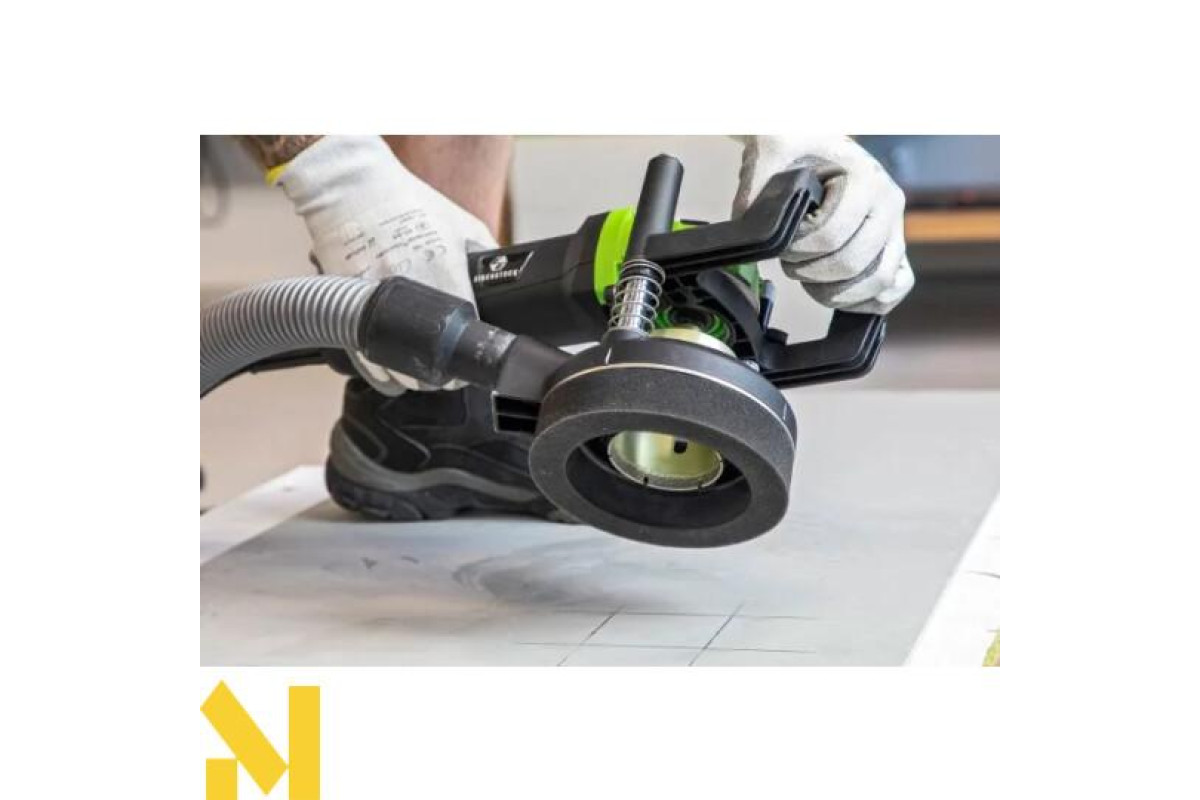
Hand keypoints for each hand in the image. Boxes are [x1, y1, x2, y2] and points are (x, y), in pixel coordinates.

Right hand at [275, 135, 496, 391]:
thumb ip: (484, 252)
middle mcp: (409, 283)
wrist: (350, 187)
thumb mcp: (461, 222)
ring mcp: (374, 295)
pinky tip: (389, 371)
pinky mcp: (348, 300)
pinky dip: (377, 369)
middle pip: (428, 354)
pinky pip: (363, 351)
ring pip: (393, 362)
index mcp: (442, 265)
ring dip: (409, 377)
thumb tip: (504, 277)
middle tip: (448, 376)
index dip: (471, 351)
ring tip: (420, 377)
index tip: (472, 361)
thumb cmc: (406, 201)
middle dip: (441, 374)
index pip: (465, 326)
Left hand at [733, 135, 913, 313]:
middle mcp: (889, 203)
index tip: (782, 244)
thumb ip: (758, 185)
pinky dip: (867, 301)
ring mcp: (896, 229)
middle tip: (791, 262)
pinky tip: (836, 293)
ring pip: (878, 282)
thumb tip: (748, 226)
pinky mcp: (895, 249)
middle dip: (811, 272)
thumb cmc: (799, 147)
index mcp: (866, 178)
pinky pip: (895, 288)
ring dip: (835, 292)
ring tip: (809, 278)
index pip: (832, 236)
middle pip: (853, 264)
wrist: (816, 143)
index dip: (798, 250)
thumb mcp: (773, 149)